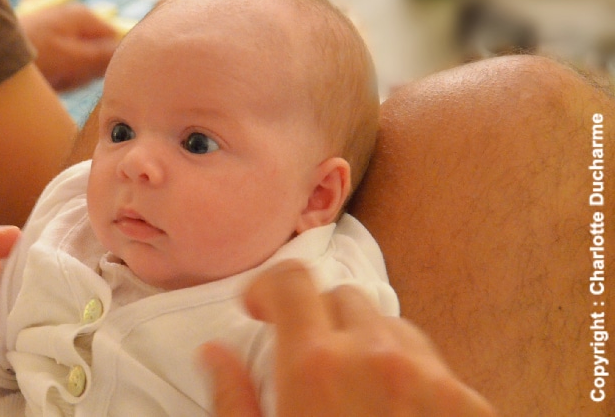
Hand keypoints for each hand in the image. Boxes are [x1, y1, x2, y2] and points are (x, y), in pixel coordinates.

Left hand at [20, 2, 117, 90]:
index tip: (91, 75)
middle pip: (97, 54)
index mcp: (85, 17)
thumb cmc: (32, 54)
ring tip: (51, 78)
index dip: (108, 63)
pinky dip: (53, 76)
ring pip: (78, 63)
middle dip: (84, 72)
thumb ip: (103, 55)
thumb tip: (129, 52)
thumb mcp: (72, 58)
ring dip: (68, 77)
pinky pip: (60, 65)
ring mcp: (58, 30)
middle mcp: (74, 19)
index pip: (115, 41)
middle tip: (66, 78)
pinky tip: (42, 77)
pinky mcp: (45, 42)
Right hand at [201, 260, 496, 416]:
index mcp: (314, 367)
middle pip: (342, 298)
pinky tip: (392, 415)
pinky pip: (433, 364)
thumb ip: (232, 400)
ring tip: (352, 391)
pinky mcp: (470, 405)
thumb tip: (215, 354)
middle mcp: (375, 358)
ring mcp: (431, 378)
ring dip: (365, 343)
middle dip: (317, 321)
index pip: (292, 281)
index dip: (269, 286)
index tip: (261, 309)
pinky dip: (409, 375)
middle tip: (305, 360)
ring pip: (391, 326)